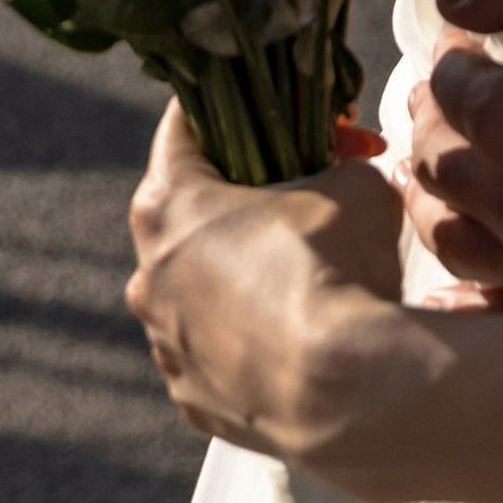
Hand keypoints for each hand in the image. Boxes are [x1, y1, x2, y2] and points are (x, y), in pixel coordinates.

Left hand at [128, 100, 409, 473]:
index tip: (269, 104)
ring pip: (199, 286)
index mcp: (169, 206)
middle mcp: (147, 275)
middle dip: (246, 193)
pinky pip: (215, 349)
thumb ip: (338, 165)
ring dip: (244, 268)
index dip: (234, 106)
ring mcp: (164, 344)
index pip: (182, 128)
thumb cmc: (337, 269)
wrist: (344, 392)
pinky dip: (248, 333)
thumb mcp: (356, 182)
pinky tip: (299, 331)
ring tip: (310, 269)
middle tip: (307, 186)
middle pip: (189, 212)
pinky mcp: (191, 398)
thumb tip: (347, 169)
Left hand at [401, 0, 502, 305]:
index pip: (448, 88)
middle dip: (430, 127)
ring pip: (455, 243)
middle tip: (443, 105)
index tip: (466, 48)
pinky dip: (472, 297)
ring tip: (445, 180)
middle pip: (437, 167)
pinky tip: (463, 287)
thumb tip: (451, 0)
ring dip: (438, 205)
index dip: (451, 61)